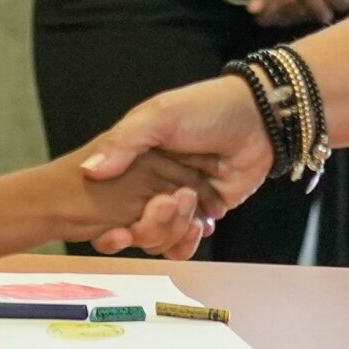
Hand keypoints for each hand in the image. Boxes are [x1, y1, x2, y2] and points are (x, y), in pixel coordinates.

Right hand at [82, 76, 274, 251]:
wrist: (260, 116)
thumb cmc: (206, 108)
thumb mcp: (159, 117)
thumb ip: (123, 144)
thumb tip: (88, 171)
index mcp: (135, 162)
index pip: (108, 203)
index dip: (108, 224)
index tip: (116, 231)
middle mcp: (153, 184)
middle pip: (135, 228)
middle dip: (149, 225)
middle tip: (168, 202)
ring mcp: (180, 200)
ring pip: (161, 238)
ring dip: (172, 231)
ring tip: (191, 204)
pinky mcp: (207, 211)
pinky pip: (188, 240)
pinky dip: (190, 240)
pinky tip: (201, 223)